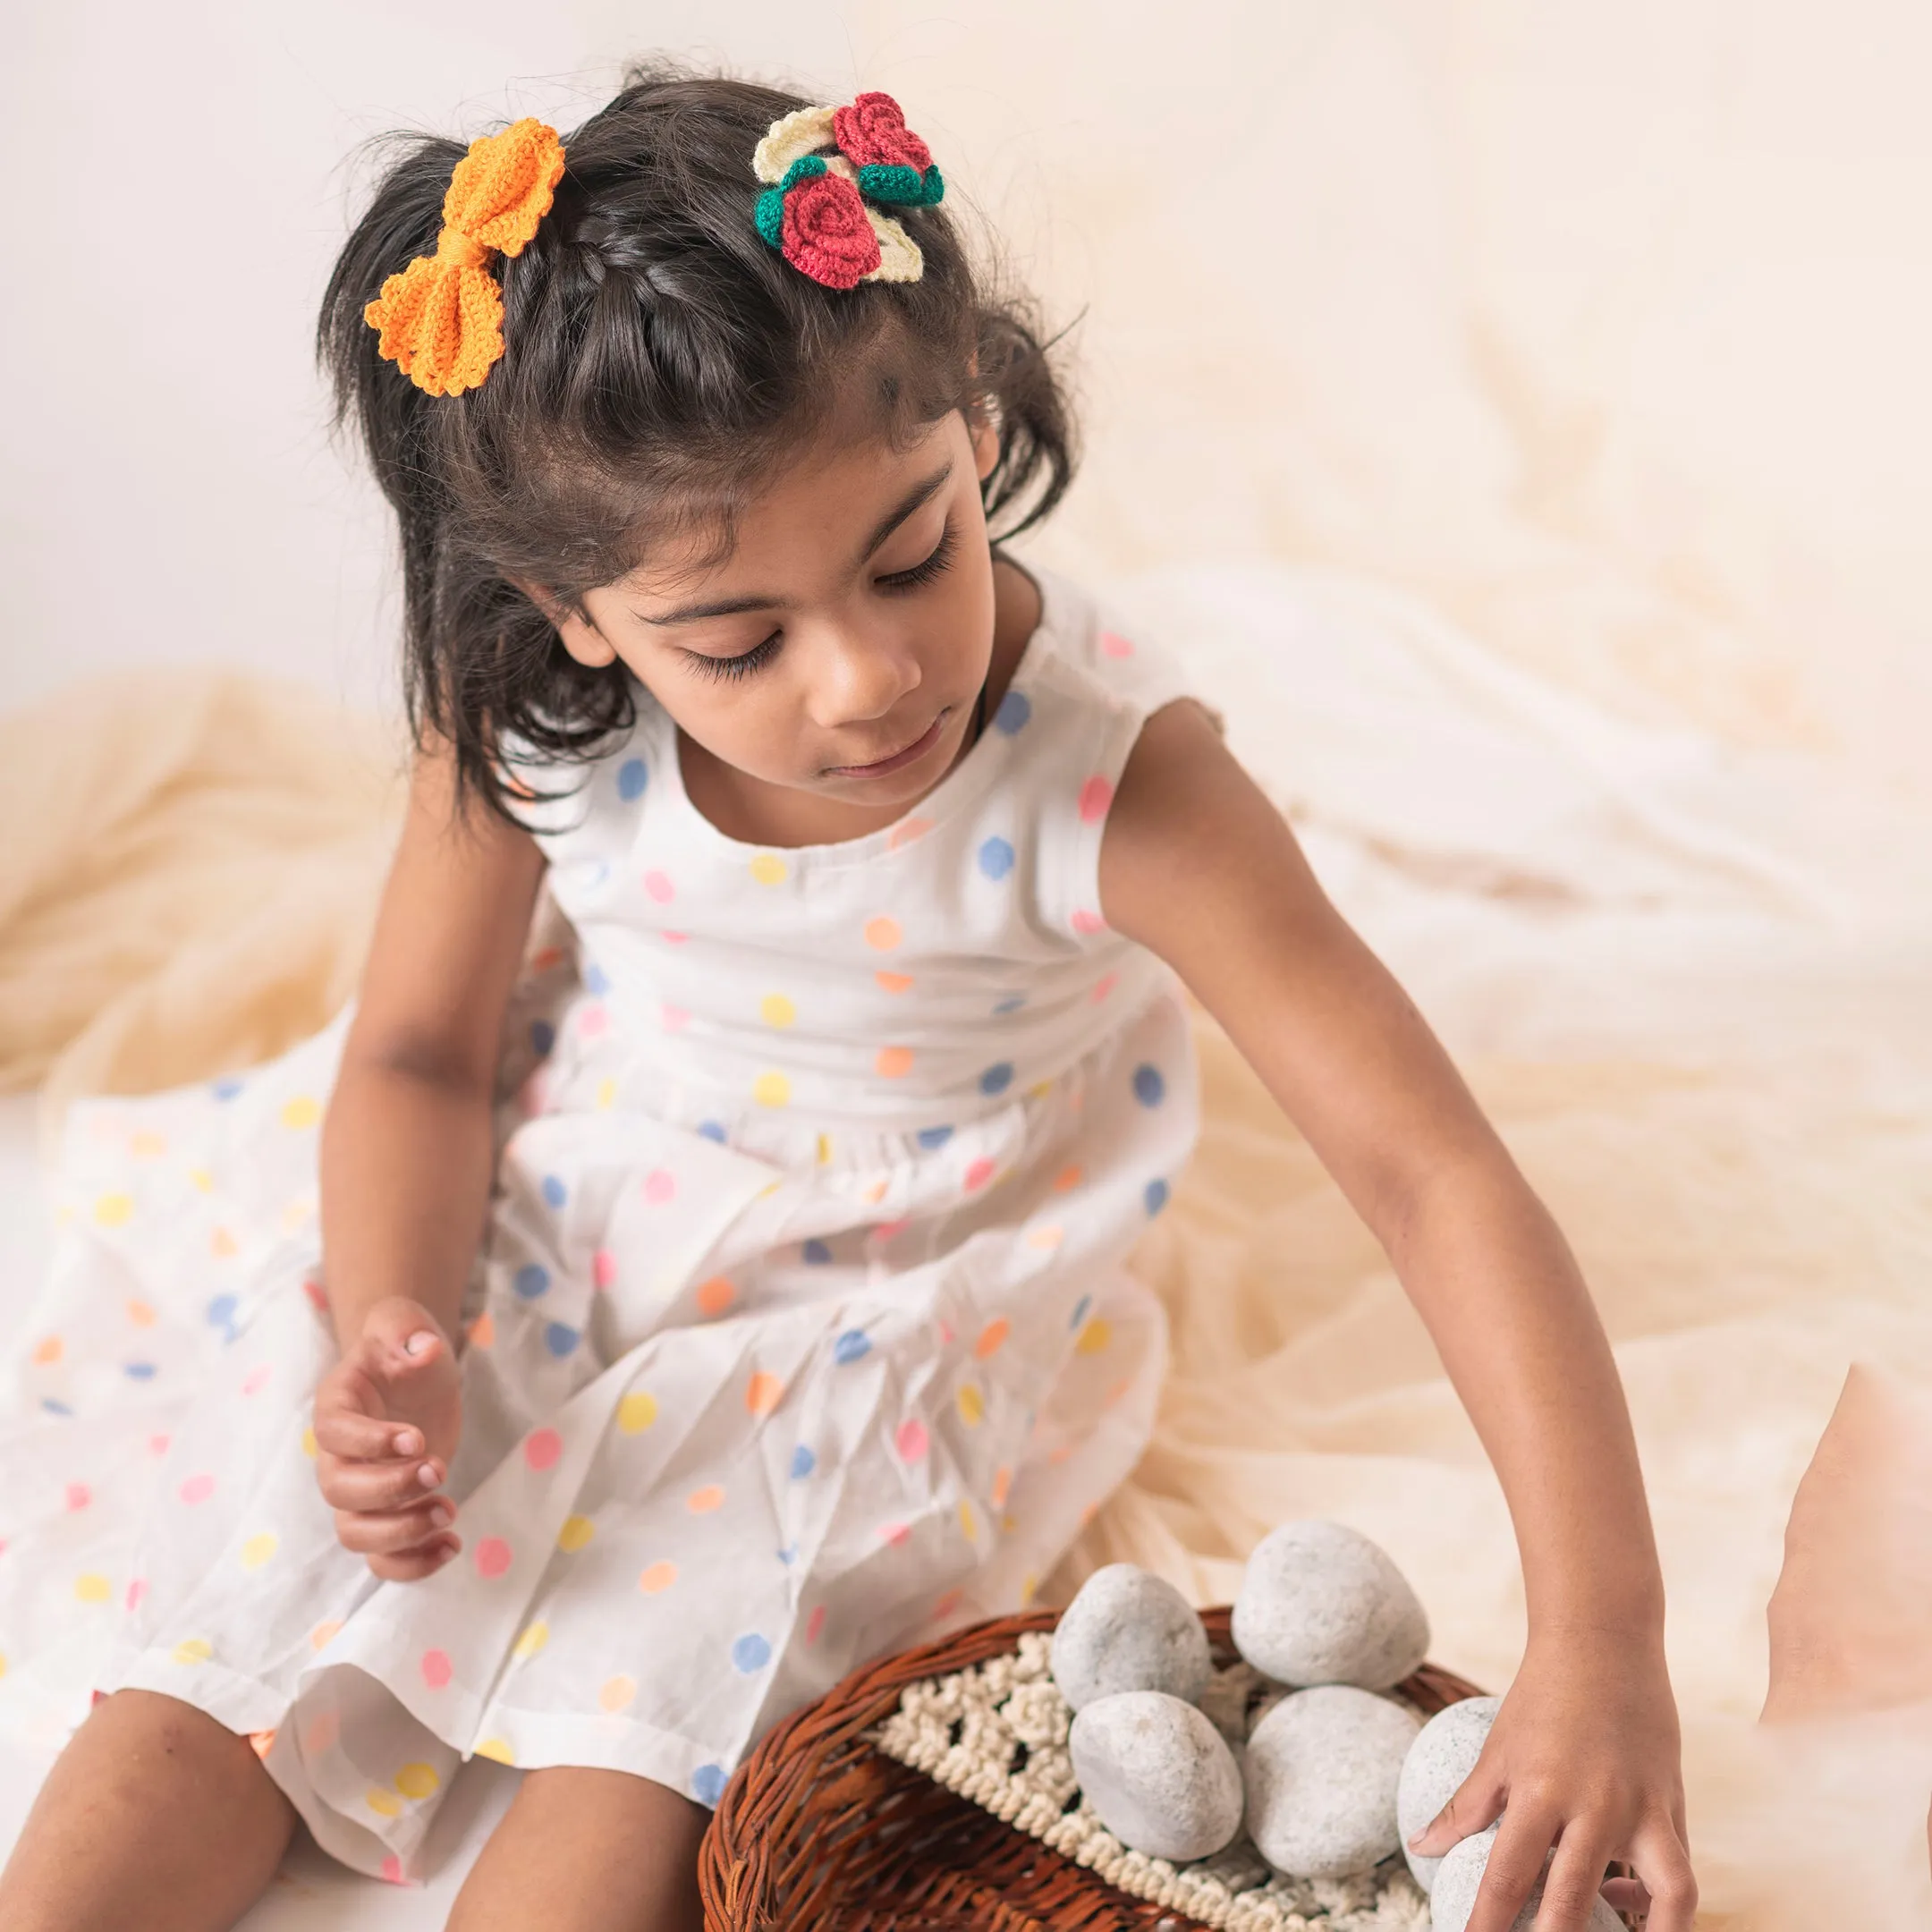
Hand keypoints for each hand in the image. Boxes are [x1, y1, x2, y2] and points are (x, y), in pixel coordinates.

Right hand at [312, 1296, 464, 1580]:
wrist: (411, 1372)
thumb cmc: (404, 1347)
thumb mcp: (405, 1321)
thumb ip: (405, 1328)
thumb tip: (422, 1349)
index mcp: (337, 1405)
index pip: (334, 1433)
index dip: (370, 1442)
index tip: (417, 1440)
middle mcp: (337, 1455)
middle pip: (339, 1491)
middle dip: (390, 1490)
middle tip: (439, 1471)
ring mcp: (358, 1490)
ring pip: (354, 1533)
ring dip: (401, 1533)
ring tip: (449, 1512)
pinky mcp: (384, 1513)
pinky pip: (381, 1558)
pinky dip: (411, 1564)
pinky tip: (451, 1545)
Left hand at [1410, 1627, 1696, 1930]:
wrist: (1603, 1642)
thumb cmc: (1541, 1696)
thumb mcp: (1498, 1749)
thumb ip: (1466, 1805)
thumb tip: (1421, 1846)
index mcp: (1538, 1790)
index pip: (1506, 1876)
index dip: (1488, 1923)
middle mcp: (1595, 1805)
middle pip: (1574, 1898)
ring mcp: (1643, 1808)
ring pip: (1665, 1894)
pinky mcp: (1674, 1805)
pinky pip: (1679, 1872)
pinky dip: (1660, 1903)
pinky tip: (1626, 1900)